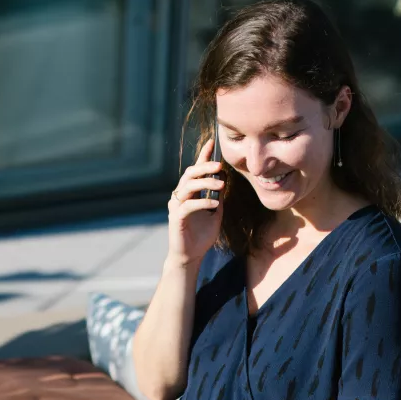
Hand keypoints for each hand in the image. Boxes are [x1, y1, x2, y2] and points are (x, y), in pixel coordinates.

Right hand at [167, 137, 224, 266]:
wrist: (191, 257)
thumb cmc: (202, 236)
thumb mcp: (216, 214)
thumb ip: (218, 197)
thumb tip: (224, 180)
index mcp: (190, 193)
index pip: (196, 170)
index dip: (203, 155)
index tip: (212, 142)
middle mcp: (180, 196)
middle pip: (190, 174)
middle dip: (205, 167)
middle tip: (220, 166)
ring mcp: (176, 206)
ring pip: (188, 186)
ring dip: (205, 182)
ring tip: (221, 184)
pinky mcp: (176, 218)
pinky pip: (189, 205)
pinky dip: (203, 202)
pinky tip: (215, 203)